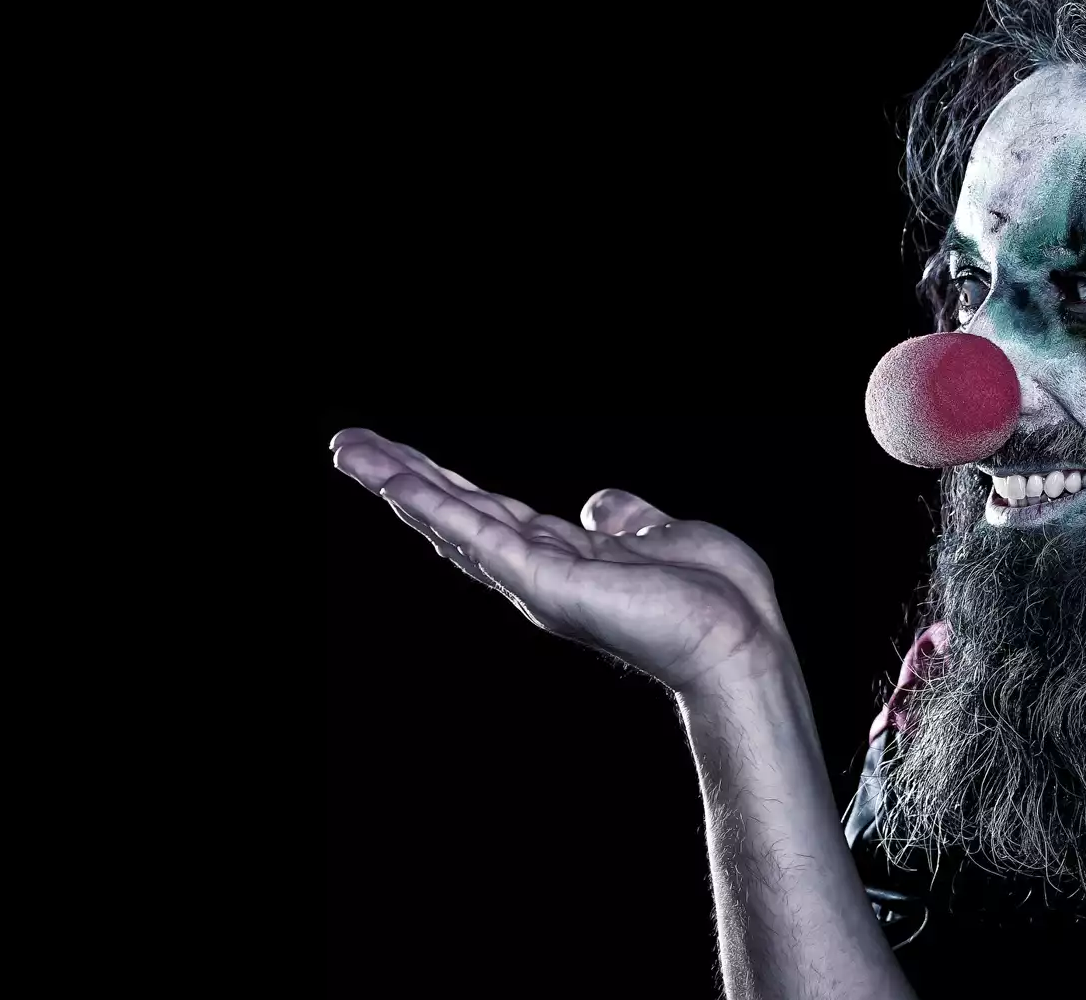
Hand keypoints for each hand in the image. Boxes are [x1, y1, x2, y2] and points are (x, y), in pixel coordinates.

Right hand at [330, 428, 793, 694]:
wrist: (742, 641)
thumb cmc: (716, 601)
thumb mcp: (663, 538)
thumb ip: (627, 520)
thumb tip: (600, 501)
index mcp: (565, 558)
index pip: (490, 512)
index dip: (444, 484)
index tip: (397, 457)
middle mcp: (539, 571)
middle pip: (457, 512)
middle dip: (401, 478)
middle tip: (344, 446)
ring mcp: (537, 578)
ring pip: (455, 519)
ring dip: (400, 484)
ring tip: (348, 451)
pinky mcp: (545, 582)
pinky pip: (479, 537)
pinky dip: (437, 508)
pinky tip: (398, 484)